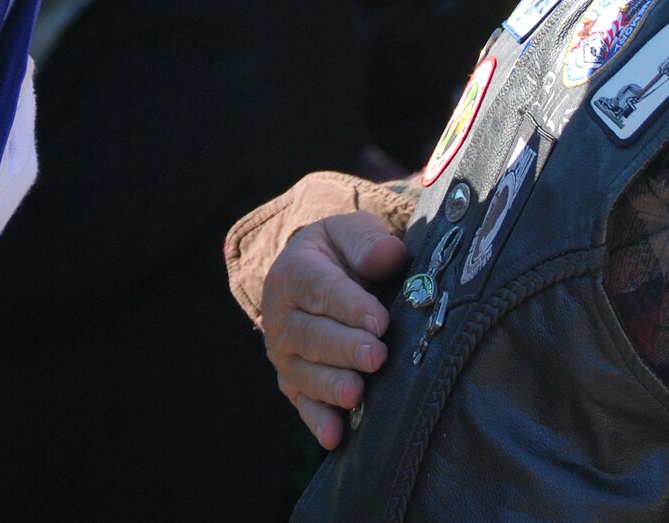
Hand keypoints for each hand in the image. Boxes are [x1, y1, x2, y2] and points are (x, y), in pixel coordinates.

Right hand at [260, 211, 408, 449]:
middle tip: (376, 356)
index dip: (349, 305)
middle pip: (310, 334)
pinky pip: (302, 403)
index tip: (379, 321)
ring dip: (330, 385)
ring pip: (304, 371)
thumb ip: (367, 240)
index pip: (320, 288)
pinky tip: (335, 436)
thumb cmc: (342, 253)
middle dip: (344, 348)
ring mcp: (284, 352)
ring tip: (356, 393)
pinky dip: (317, 420)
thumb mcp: (351, 233)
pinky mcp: (292, 382)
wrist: (317, 274)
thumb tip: (387, 255)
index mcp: (294, 271)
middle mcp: (281, 314)